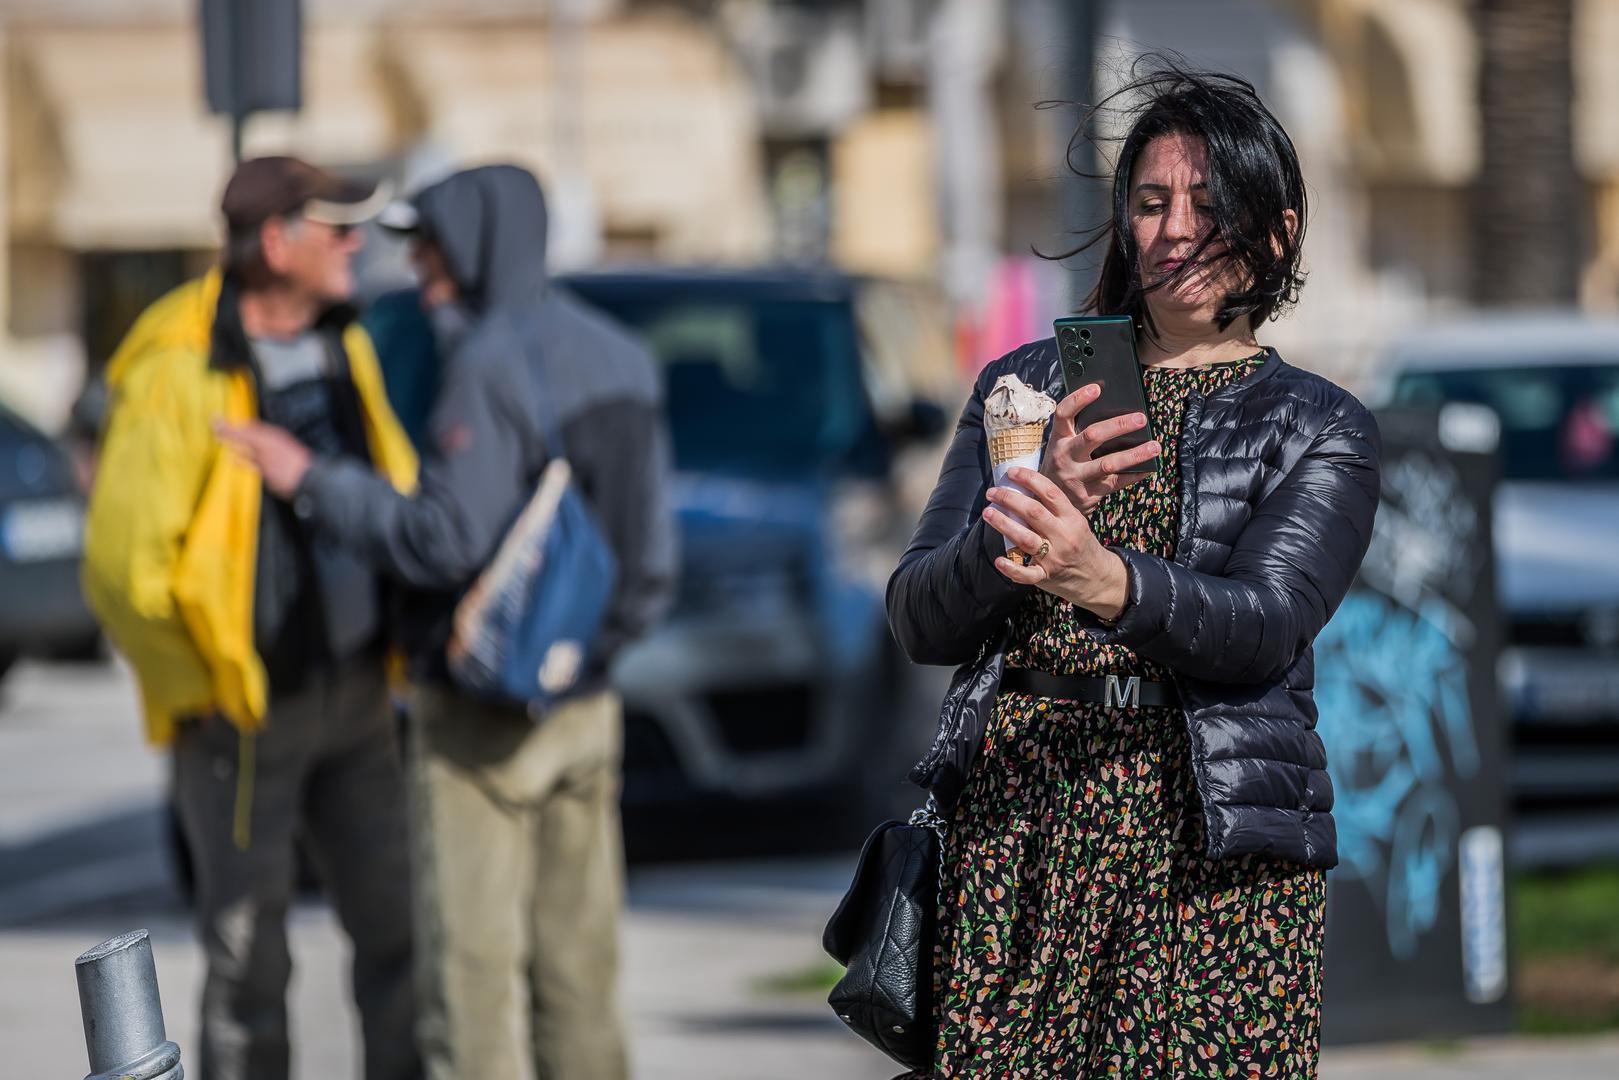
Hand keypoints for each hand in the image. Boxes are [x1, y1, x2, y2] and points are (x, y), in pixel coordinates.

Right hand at [213, 420, 312, 497]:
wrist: (306, 483)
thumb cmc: (286, 463)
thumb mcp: (260, 445)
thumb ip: (240, 435)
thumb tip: (219, 421)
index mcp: (268, 434)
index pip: (245, 425)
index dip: (230, 424)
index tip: (214, 422)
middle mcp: (268, 444)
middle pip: (245, 436)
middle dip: (231, 434)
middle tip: (214, 430)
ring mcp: (268, 457)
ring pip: (247, 449)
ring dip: (234, 446)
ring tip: (220, 442)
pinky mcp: (268, 471)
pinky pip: (250, 462)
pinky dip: (240, 459)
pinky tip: (233, 460)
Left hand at [982, 466, 1129, 619]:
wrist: (1098, 577)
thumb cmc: (1081, 545)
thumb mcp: (1075, 522)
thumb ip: (1054, 510)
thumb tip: (1023, 490)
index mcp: (1072, 518)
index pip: (1050, 492)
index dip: (1029, 479)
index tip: (1011, 472)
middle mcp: (1064, 536)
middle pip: (1034, 512)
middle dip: (1009, 499)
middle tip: (992, 493)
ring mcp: (1055, 557)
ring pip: (1026, 539)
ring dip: (1004, 524)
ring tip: (988, 513)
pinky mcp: (1047, 576)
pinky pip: (1027, 574)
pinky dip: (1012, 568)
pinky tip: (998, 561)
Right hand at [1040, 385, 1160, 512]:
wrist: (1048, 502)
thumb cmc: (1064, 463)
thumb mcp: (1064, 445)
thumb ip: (1081, 430)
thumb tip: (1118, 410)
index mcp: (1058, 438)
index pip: (1064, 413)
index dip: (1078, 399)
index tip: (1097, 387)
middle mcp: (1064, 456)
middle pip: (1092, 436)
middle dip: (1118, 425)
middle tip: (1142, 418)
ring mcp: (1075, 477)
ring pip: (1108, 464)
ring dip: (1134, 454)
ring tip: (1155, 446)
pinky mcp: (1087, 495)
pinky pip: (1115, 483)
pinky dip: (1135, 475)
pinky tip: (1150, 467)